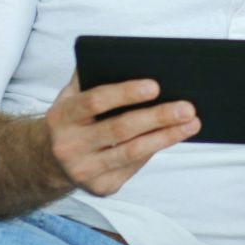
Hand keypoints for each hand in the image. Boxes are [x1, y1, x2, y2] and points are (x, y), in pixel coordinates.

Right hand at [45, 73, 200, 196]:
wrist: (52, 160)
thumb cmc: (74, 118)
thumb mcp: (72, 95)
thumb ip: (92, 75)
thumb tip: (131, 57)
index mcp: (62, 116)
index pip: (96, 101)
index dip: (126, 93)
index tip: (156, 86)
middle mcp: (69, 146)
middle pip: (120, 129)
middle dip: (158, 117)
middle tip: (187, 107)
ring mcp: (85, 170)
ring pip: (132, 152)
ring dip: (166, 137)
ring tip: (192, 123)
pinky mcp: (101, 187)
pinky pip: (134, 166)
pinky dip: (156, 149)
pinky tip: (174, 136)